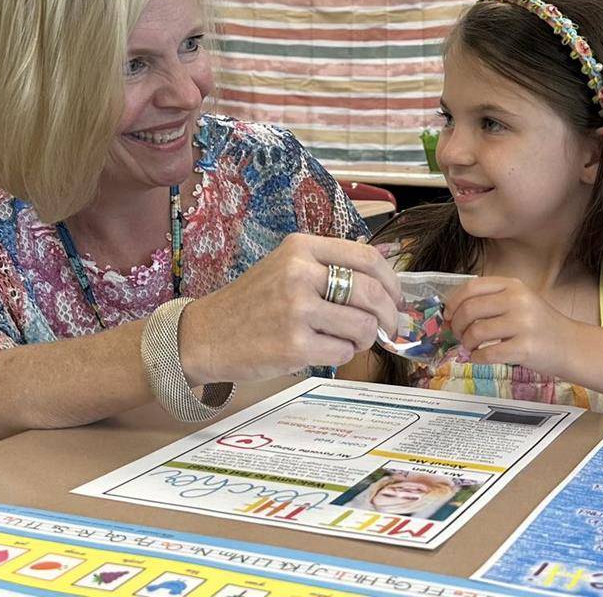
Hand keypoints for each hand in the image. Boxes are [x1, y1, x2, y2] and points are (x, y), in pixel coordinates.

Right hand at [179, 234, 400, 382]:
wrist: (206, 335)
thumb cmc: (251, 303)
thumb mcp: (284, 267)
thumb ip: (327, 266)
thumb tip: (381, 281)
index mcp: (300, 248)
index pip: (366, 257)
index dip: (391, 281)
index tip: (397, 297)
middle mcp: (298, 273)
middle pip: (371, 292)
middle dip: (388, 314)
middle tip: (388, 327)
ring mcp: (296, 310)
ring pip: (362, 326)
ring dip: (362, 338)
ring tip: (345, 339)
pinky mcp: (294, 345)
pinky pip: (343, 352)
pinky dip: (341, 355)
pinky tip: (321, 350)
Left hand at [445, 277, 578, 372]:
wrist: (572, 345)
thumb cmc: (540, 325)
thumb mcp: (520, 301)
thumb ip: (491, 300)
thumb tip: (453, 311)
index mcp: (513, 286)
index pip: (471, 287)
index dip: (453, 302)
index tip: (448, 314)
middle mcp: (518, 300)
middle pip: (469, 309)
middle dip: (456, 325)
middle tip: (458, 335)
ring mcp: (523, 324)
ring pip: (476, 332)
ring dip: (466, 343)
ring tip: (471, 347)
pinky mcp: (525, 347)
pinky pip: (488, 354)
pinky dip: (476, 358)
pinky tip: (479, 358)